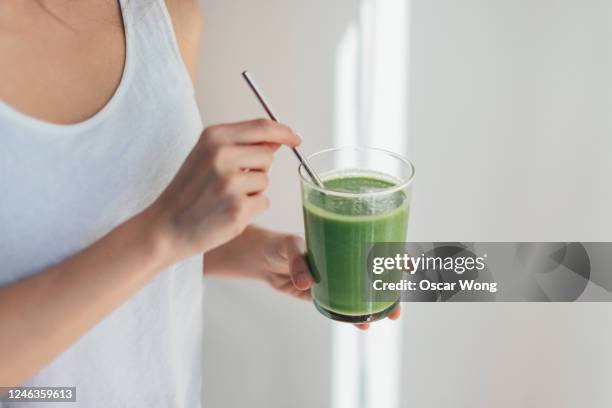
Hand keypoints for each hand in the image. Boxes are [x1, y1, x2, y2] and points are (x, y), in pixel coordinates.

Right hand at [142, 119, 300, 264]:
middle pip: (268, 155)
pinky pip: (264, 203)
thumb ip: (240, 145)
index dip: (284, 131)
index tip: (296, 138)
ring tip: (225, 198)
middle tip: (232, 182)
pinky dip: (251, 210)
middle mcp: (222, 155)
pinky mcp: (239, 209)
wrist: (164, 227)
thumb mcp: (206, 156)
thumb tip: (277, 139)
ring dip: (253, 191)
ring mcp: (231, 183)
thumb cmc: (188, 192)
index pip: (262, 127)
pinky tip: (227, 212)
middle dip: (259, 169)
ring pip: (266, 181)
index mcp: (213, 137)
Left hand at [205, 225, 400, 328]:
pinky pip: (342, 306)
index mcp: (343, 242)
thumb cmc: (279, 244)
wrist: (261, 258)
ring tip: (387, 318)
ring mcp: (335, 279)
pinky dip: (353, 315)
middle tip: (400, 303)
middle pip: (376, 275)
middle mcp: (344, 261)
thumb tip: (306, 283)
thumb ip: (297, 261)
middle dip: (392, 289)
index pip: (376, 247)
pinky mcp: (323, 296)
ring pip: (363, 293)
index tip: (409, 264)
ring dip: (377, 306)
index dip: (396, 256)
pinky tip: (361, 323)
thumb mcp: (288, 246)